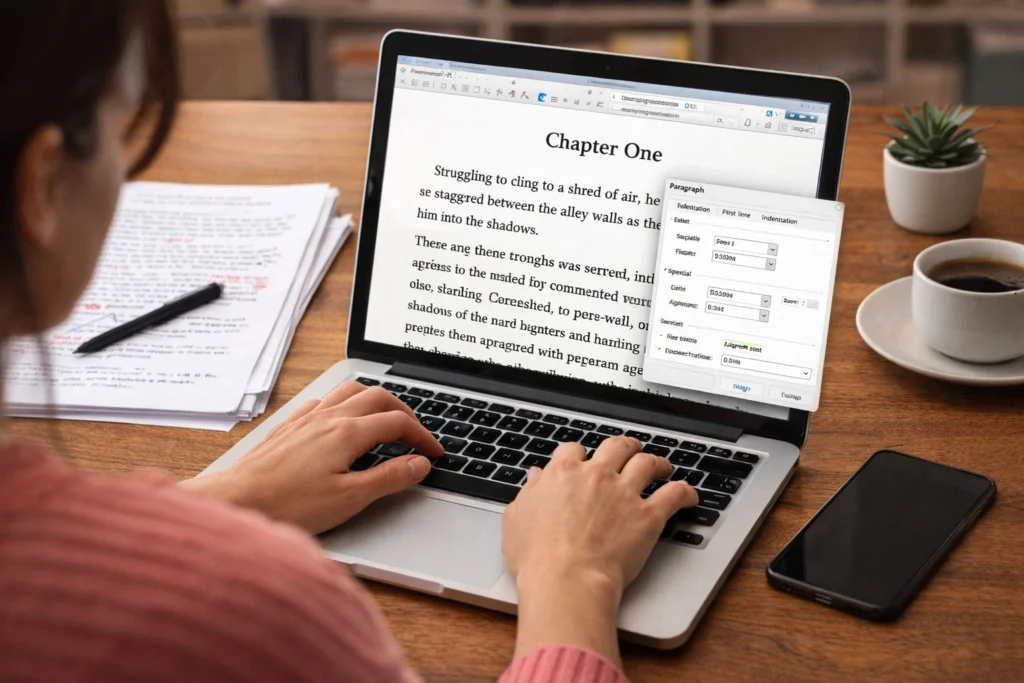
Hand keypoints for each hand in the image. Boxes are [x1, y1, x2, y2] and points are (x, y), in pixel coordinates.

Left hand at [183, 382, 442, 534]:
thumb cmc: (287, 504)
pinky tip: (342, 420)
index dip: (423, 437)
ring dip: (376, 400)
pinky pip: (324, 400)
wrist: (236, 501)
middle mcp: (328, 417)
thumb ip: (389, 478)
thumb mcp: (349, 499)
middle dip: (405, 412)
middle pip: (379, 397)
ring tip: (386, 418)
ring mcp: (307, 419)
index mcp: (348, 432)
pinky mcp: (289, 426)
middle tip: (417, 434)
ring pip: (350, 391)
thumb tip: (418, 464)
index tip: (434, 453)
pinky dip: (345, 403)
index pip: (398, 423)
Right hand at [502, 437, 698, 666]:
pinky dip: (686, 492)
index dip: (579, 454)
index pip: (573, 450)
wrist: (566, 580)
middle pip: (616, 446)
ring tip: (662, 466)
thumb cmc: (537, 558)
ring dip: (657, 462)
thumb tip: (535, 477)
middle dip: (625, 446)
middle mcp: (596, 476)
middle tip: (631, 451)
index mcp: (563, 473)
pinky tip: (690, 495)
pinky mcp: (648, 516)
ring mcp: (624, 493)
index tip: (582, 460)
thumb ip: (529, 493)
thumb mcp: (516, 519)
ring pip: (647, 463)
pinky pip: (674, 495)